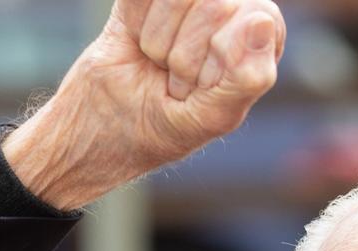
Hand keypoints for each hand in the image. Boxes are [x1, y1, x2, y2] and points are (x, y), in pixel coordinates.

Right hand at [3, 0, 284, 209]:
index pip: (256, 17)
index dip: (223, 55)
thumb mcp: (213, 117)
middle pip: (216, 4)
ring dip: (159, 42)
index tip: (203, 88)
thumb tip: (261, 21)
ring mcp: (186, 1)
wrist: (96, 128)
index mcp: (260, 41)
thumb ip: (248, 77)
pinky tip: (137, 41)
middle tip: (175, 82)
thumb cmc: (162, 129)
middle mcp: (228, 12)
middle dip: (187, 56)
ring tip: (157, 65)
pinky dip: (137, 22)